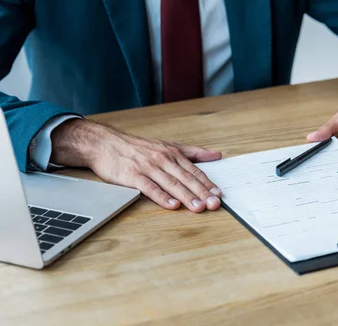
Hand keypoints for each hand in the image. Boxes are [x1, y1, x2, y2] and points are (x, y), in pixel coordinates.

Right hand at [50, 119, 222, 211]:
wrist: (105, 144)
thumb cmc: (138, 147)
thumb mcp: (168, 145)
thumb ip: (193, 152)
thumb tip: (216, 155)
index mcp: (172, 153)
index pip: (194, 170)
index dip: (207, 183)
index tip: (218, 194)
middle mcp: (163, 159)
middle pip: (186, 178)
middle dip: (202, 192)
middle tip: (214, 204)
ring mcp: (148, 167)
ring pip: (171, 184)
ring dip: (186, 196)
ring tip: (199, 207)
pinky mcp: (133, 176)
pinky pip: (150, 188)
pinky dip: (162, 197)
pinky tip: (173, 205)